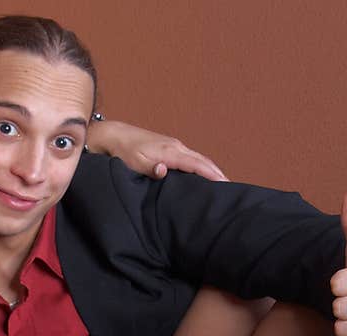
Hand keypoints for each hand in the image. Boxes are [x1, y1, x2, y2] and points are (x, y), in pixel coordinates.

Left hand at [86, 119, 227, 181]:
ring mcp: (174, 146)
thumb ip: (150, 168)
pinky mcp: (170, 148)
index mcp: (170, 151)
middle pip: (202, 160)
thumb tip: (164, 171)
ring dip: (211, 169)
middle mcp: (176, 146)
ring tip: (223, 183)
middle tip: (231, 188)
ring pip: (198, 158)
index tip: (224, 184)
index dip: (211, 175)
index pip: (196, 164)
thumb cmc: (123, 152)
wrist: (115, 136)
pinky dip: (201, 166)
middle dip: (217, 173)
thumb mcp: (134, 163)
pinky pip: (191, 157)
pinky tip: (205, 174)